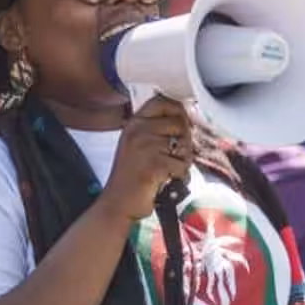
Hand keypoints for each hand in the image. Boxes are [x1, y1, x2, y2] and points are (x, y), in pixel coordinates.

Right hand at [100, 95, 193, 220]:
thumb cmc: (132, 177)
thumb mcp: (138, 145)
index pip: (161, 101)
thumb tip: (187, 118)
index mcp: (134, 124)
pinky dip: (179, 177)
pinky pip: (182, 165)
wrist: (118, 203)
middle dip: (184, 141)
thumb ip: (156, 129)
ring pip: (184, 145)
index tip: (182, 123)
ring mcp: (146, 146)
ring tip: (168, 171)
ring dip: (183, 161)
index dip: (178, 110)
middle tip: (174, 157)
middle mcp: (138, 131)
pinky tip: (166, 181)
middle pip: (180, 122)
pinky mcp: (155, 164)